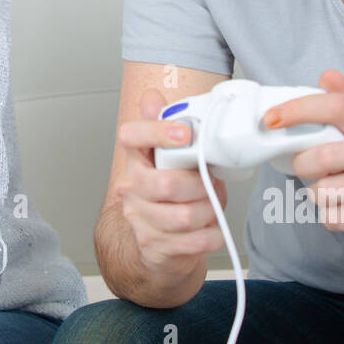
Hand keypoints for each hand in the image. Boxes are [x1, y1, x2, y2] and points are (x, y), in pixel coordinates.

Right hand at [113, 88, 228, 276]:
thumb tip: (152, 97)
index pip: (131, 136)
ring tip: (212, 205)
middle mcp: (131, 187)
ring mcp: (139, 219)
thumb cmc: (170, 193)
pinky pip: (194, 242)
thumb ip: (166, 125)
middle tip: (212, 183)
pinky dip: (212, 234)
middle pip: (166, 184)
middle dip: (201, 186)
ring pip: (184, 216)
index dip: (158, 132)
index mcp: (135, 158)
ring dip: (209, 211)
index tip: (186, 135)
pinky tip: (211, 228)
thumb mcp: (171, 156)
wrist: (160, 243)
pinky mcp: (154, 247)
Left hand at [262, 70, 343, 236]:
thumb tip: (326, 76)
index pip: (334, 106)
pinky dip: (328, 214)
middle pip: (320, 158)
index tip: (270, 119)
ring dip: (316, 192)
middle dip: (302, 164)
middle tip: (307, 165)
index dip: (297, 110)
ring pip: (322, 192)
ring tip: (332, 186)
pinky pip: (332, 218)